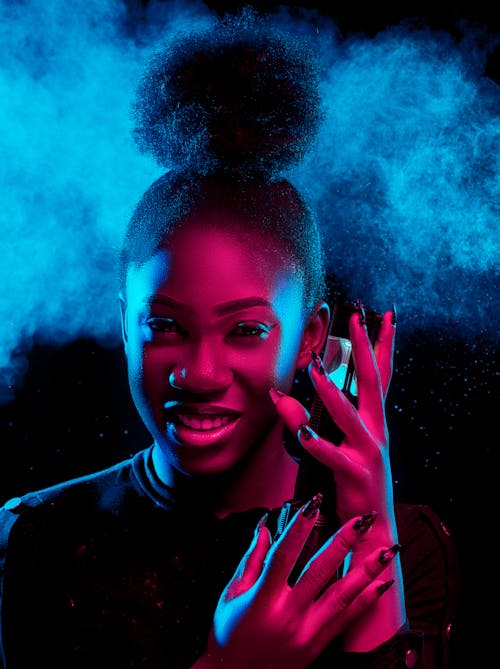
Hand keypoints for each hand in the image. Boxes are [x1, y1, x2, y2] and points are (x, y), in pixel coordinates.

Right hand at [197, 501, 398, 668]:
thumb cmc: (228, 636)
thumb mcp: (231, 595)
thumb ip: (251, 560)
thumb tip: (266, 528)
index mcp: (262, 600)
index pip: (284, 555)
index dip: (299, 527)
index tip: (314, 504)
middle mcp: (287, 615)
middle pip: (320, 571)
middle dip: (344, 542)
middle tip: (362, 519)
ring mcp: (306, 633)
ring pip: (342, 595)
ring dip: (366, 570)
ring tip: (386, 549)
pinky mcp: (317, 646)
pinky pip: (347, 620)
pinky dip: (367, 600)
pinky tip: (382, 583)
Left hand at [270, 305, 405, 650]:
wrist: (373, 533)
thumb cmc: (354, 485)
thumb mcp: (335, 447)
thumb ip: (307, 420)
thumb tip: (279, 395)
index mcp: (375, 422)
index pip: (381, 376)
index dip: (383, 345)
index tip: (385, 316)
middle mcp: (377, 432)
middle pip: (372, 383)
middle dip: (365, 349)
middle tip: (358, 318)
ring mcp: (369, 453)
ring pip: (350, 415)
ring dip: (331, 391)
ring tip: (314, 368)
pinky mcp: (356, 475)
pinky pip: (333, 456)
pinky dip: (316, 443)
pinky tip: (300, 432)